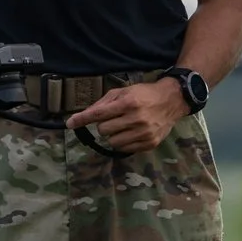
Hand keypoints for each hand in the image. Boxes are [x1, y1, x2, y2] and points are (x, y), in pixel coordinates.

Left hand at [67, 77, 188, 154]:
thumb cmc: (144, 94)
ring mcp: (143, 133)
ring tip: (123, 126)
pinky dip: (122, 142)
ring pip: (112, 142)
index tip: (69, 124)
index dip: (82, 119)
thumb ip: (103, 103)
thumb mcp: (123, 91)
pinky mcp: (149, 143)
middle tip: (113, 119)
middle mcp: (136, 119)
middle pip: (103, 130)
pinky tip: (130, 133)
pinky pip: (124, 149)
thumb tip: (84, 114)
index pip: (98, 114)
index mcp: (128, 103)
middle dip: (104, 125)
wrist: (172, 101)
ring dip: (113, 135)